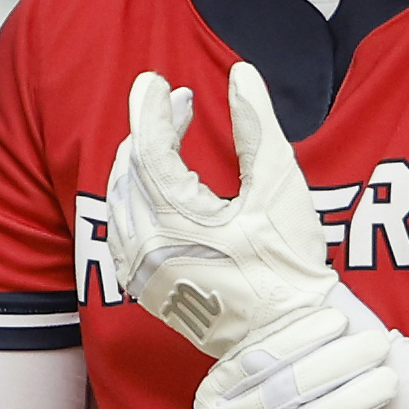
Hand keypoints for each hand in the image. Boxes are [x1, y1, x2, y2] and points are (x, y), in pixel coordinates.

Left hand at [107, 61, 337, 357]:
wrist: (288, 335)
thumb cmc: (289, 266)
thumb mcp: (279, 186)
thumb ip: (256, 124)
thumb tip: (241, 73)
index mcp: (177, 223)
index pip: (148, 150)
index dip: (152, 110)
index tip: (158, 81)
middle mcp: (147, 249)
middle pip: (129, 170)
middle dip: (149, 130)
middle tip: (177, 103)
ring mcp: (140, 271)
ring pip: (119, 200)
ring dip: (137, 162)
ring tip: (167, 135)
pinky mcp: (143, 287)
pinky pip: (119, 230)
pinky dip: (131, 198)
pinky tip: (153, 184)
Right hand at [116, 308, 391, 408]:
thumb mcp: (228, 400)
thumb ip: (261, 367)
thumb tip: (311, 318)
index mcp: (217, 393)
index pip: (260, 357)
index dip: (301, 337)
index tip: (338, 321)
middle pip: (287, 390)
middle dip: (337, 363)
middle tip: (376, 344)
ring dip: (350, 403)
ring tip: (386, 381)